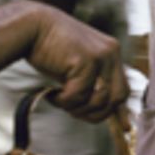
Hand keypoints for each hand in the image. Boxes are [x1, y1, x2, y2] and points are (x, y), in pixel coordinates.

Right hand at [24, 4, 128, 123]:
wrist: (31, 26)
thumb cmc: (50, 49)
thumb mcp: (77, 66)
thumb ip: (91, 82)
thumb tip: (102, 108)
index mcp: (111, 53)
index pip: (123, 88)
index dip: (120, 110)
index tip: (123, 128)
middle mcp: (111, 53)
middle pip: (117, 97)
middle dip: (96, 112)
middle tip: (74, 111)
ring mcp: (101, 56)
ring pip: (99, 99)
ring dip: (77, 107)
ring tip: (61, 100)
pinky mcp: (86, 60)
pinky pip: (79, 94)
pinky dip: (64, 101)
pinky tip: (52, 94)